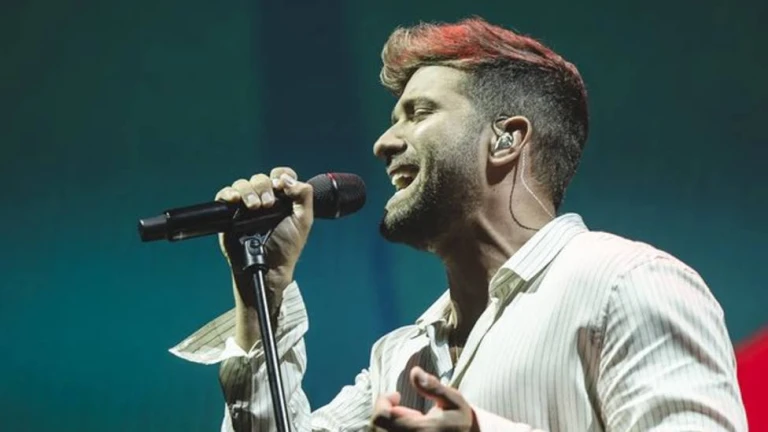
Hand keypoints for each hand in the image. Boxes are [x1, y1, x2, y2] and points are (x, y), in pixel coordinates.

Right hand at [215, 167, 313, 291]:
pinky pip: (224, 195)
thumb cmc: (286, 246)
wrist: (268, 267)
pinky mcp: (229, 213)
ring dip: (248, 192)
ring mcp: (246, 205)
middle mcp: (263, 198)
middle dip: (263, 187)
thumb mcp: (303, 220)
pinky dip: (228, 193)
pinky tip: (234, 200)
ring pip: (242, 184)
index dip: (280, 176)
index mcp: (282, 198)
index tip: (281, 187)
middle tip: (268, 204)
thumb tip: (287, 179)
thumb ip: (303, 196)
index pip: (280, 175)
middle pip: (260, 178)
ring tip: (254, 207)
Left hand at [371, 366, 478, 431]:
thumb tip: (414, 372)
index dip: (382, 403)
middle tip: (398, 405)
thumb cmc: (459, 421)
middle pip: (376, 427)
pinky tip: (401, 426)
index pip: (381, 418)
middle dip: (382, 412)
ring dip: (385, 423)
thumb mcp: (453, 400)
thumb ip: (433, 387)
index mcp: (420, 430)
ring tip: (403, 417)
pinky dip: (388, 430)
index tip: (396, 395)